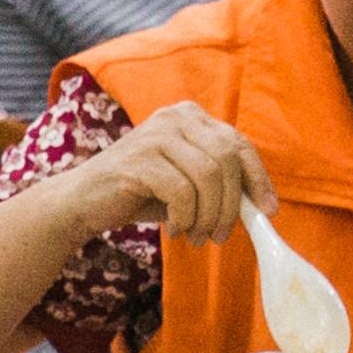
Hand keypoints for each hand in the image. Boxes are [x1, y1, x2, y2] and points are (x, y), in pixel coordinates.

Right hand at [77, 102, 266, 244]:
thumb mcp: (187, 183)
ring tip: (197, 236)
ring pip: (208, 176)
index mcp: (191, 117)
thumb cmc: (141, 194)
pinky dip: (185, 217)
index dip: (258, 179)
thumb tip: (261, 207)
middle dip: (231, 205)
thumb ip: (219, 183)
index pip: (238, 144)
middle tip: (220, 236)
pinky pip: (182, 191)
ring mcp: (156, 134)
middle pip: (226, 160)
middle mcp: (176, 117)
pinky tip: (174, 228)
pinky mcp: (140, 158)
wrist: (84, 202)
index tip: (268, 212)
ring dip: (208, 215)